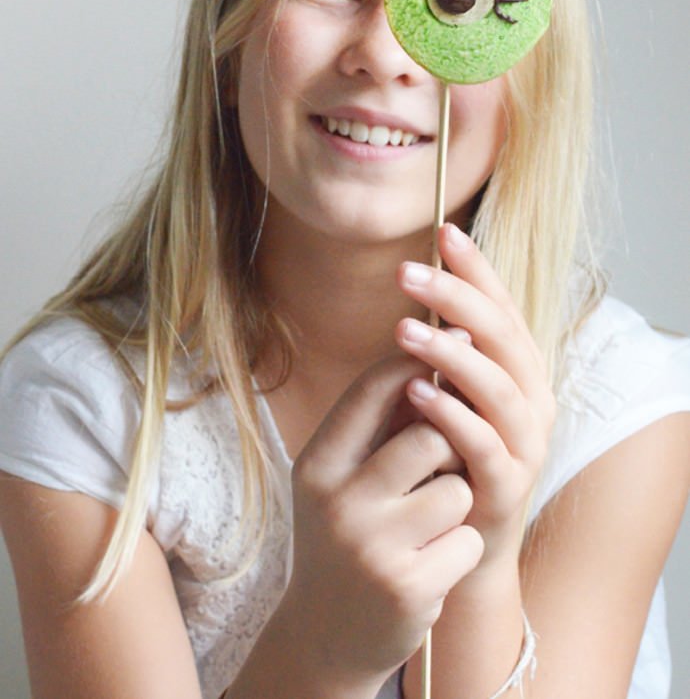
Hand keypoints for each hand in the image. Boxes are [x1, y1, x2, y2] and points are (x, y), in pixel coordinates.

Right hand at [279, 353, 483, 692]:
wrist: (327, 634)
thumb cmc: (346, 534)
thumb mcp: (340, 477)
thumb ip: (379, 425)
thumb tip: (435, 353)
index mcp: (317, 464)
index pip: (372, 391)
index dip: (416, 363)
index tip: (452, 344)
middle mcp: (338, 502)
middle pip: (430, 437)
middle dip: (447, 449)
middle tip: (437, 468)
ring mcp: (373, 547)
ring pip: (457, 489)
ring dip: (455, 504)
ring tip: (427, 526)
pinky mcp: (409, 587)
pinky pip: (468, 540)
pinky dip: (460, 549)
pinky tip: (430, 565)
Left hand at [396, 223, 555, 564]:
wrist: (461, 542)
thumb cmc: (447, 453)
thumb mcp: (448, 390)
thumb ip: (443, 345)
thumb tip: (416, 273)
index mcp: (519, 369)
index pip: (502, 306)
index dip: (477, 268)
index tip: (443, 230)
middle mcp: (532, 399)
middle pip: (502, 336)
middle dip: (456, 297)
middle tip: (407, 271)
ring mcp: (525, 444)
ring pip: (496, 386)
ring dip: (449, 352)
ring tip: (402, 328)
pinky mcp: (508, 486)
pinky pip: (482, 443)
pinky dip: (450, 413)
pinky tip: (414, 390)